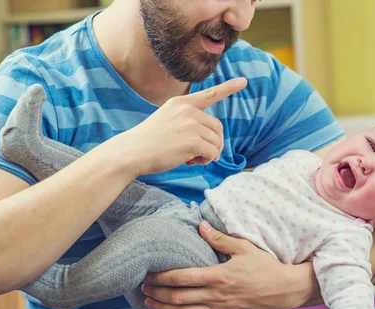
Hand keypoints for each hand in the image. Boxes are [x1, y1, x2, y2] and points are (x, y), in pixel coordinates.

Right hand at [110, 77, 247, 175]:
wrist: (131, 152)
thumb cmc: (149, 142)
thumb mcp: (168, 121)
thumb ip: (189, 122)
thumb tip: (212, 139)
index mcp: (181, 103)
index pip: (210, 94)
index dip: (229, 88)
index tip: (244, 82)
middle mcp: (188, 110)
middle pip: (217, 127)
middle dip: (213, 143)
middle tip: (198, 154)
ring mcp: (191, 124)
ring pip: (217, 142)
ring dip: (209, 153)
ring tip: (191, 158)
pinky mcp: (193, 140)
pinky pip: (213, 153)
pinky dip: (206, 160)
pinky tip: (192, 161)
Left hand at [141, 221, 304, 308]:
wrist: (285, 289)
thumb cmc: (266, 266)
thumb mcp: (244, 247)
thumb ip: (220, 239)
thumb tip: (200, 226)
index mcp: (218, 276)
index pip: (182, 277)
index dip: (162, 276)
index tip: (149, 272)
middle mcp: (216, 295)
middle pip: (178, 297)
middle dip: (158, 292)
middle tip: (143, 287)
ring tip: (150, 304)